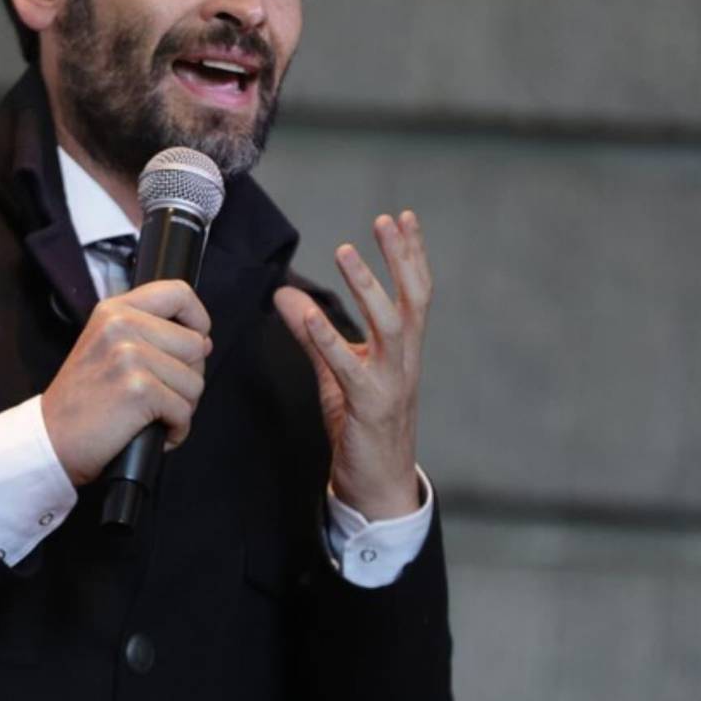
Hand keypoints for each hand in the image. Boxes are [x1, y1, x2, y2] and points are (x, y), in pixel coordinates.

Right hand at [41, 280, 212, 486]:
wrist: (51, 440)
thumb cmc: (83, 400)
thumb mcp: (106, 345)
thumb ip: (149, 332)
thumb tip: (203, 341)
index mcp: (114, 310)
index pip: (178, 292)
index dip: (197, 319)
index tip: (194, 341)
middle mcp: (121, 325)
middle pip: (196, 345)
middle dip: (189, 376)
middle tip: (160, 393)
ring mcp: (130, 356)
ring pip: (195, 381)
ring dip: (182, 406)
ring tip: (151, 413)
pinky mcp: (138, 390)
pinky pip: (184, 411)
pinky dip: (176, 430)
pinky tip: (153, 431)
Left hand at [274, 211, 431, 519]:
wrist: (379, 484)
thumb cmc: (363, 423)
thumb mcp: (338, 370)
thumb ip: (314, 332)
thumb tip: (285, 294)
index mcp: (403, 349)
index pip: (415, 292)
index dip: (411, 254)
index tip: (405, 217)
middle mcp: (404, 360)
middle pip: (412, 299)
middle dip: (401, 257)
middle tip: (386, 220)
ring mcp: (390, 382)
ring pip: (388, 326)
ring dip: (367, 286)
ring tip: (346, 250)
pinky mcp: (369, 405)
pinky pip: (348, 367)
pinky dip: (328, 338)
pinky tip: (309, 315)